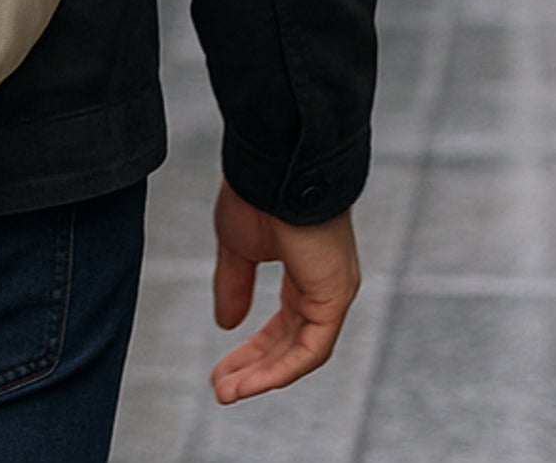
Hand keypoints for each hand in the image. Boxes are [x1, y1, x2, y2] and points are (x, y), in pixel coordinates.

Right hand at [208, 177, 360, 404]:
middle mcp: (323, 284)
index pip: (282, 324)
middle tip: (221, 387)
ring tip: (227, 391)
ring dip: (263, 374)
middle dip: (254, 367)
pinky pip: (312, 348)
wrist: (274, 164)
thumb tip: (226, 323)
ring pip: (301, 351)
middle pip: (289, 342)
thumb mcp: (237, 246)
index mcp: (304, 270)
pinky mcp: (334, 295)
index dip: (252, 349)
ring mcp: (332, 291)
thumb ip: (234, 285)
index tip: (223, 368)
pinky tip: (253, 379)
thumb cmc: (258, 192)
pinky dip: (282, 367)